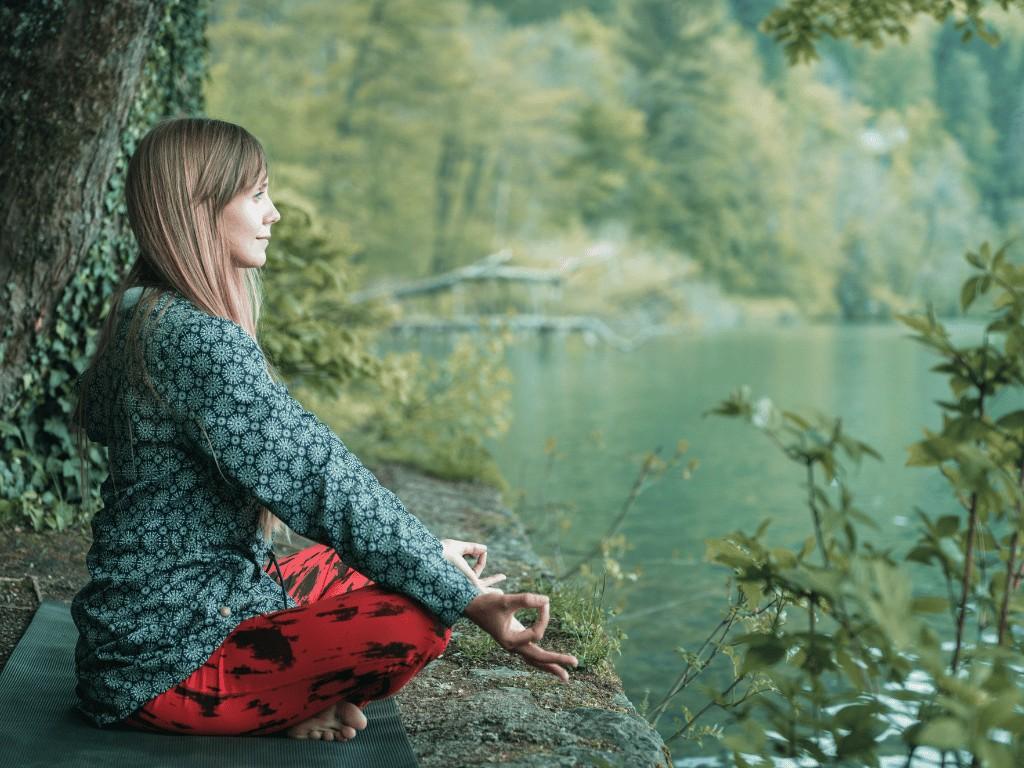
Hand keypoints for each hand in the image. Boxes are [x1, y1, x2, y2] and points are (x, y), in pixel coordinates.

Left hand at [441, 538, 506, 593]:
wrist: (436, 555)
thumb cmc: (443, 551)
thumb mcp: (460, 548)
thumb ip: (473, 549)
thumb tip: (485, 549)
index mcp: (459, 572)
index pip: (475, 571)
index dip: (481, 561)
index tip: (484, 552)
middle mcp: (462, 580)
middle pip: (480, 584)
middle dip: (491, 584)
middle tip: (500, 589)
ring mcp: (465, 585)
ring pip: (481, 590)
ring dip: (492, 592)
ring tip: (501, 593)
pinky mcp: (468, 587)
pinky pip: (482, 591)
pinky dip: (491, 592)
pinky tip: (499, 594)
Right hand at [463, 591, 578, 681]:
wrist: (471, 606)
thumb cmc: (486, 603)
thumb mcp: (505, 600)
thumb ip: (525, 599)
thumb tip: (547, 600)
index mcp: (510, 641)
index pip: (536, 633)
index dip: (543, 616)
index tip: (543, 601)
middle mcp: (513, 647)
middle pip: (538, 659)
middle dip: (557, 661)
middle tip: (576, 663)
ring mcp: (514, 646)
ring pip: (535, 661)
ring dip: (550, 667)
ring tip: (566, 677)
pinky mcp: (514, 641)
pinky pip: (531, 654)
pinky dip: (542, 660)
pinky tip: (549, 664)